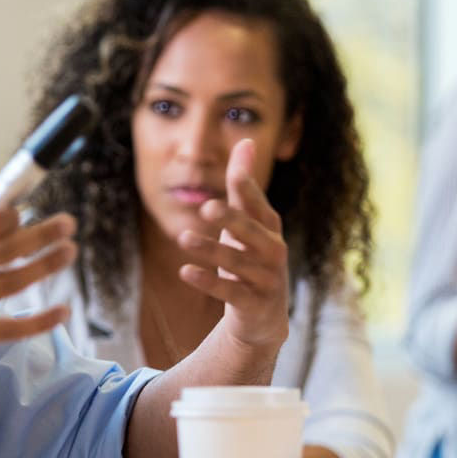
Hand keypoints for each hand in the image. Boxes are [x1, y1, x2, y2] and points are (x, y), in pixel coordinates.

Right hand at [0, 181, 76, 364]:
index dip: (12, 213)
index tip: (23, 210)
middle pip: (8, 249)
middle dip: (44, 233)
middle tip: (68, 223)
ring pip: (14, 283)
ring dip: (47, 265)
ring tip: (69, 251)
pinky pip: (11, 328)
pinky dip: (41, 321)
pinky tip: (63, 309)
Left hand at [176, 139, 288, 348]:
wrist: (262, 318)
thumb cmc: (252, 258)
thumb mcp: (248, 222)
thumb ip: (244, 185)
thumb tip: (246, 140)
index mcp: (270, 230)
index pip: (260, 207)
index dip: (250, 191)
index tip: (235, 173)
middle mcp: (274, 253)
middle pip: (252, 234)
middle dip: (232, 221)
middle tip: (207, 207)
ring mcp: (266, 281)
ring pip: (236, 264)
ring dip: (210, 251)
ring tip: (183, 237)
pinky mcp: (253, 305)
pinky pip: (230, 293)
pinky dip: (208, 283)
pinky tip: (184, 271)